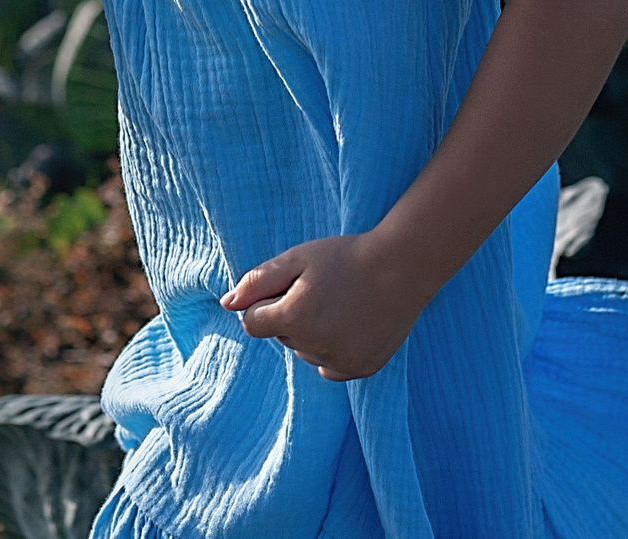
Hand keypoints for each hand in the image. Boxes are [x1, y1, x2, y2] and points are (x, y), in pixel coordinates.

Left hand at [221, 233, 431, 380]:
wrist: (402, 268)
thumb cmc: (345, 257)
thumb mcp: (296, 259)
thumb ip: (257, 282)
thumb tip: (226, 304)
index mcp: (293, 319)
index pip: (253, 323)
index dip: (267, 303)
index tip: (291, 286)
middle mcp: (313, 348)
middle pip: (282, 338)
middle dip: (291, 316)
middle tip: (323, 290)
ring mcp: (339, 362)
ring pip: (305, 352)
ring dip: (313, 334)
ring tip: (340, 304)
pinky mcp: (361, 369)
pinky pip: (329, 368)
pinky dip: (333, 350)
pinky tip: (351, 324)